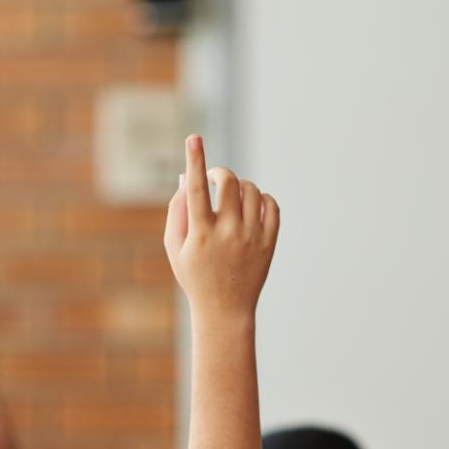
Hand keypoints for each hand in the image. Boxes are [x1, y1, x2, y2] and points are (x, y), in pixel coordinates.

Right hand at [164, 135, 279, 319]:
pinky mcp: (268, 243)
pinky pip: (272, 205)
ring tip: (232, 199)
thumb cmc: (195, 277)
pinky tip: (252, 206)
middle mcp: (228, 233)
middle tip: (217, 179)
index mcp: (201, 234)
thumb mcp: (175, 248)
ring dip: (241, 186)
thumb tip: (188, 177)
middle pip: (230, 183)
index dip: (195, 160)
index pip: (198, 188)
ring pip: (252, 190)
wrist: (225, 310)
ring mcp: (251, 238)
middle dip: (222, 173)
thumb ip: (177, 211)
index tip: (194, 138)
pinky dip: (262, 198)